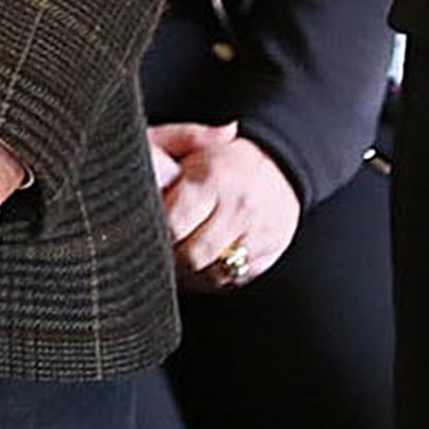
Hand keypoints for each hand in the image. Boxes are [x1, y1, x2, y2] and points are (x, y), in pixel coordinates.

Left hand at [148, 123, 300, 293]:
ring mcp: (257, 233)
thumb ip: (167, 153)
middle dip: (170, 258)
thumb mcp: (195, 148)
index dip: (154, 234)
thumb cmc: (227, 163)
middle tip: (157, 251)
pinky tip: (201, 267)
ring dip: (190, 274)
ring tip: (176, 261)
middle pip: (192, 255)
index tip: (145, 232)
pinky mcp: (269, 253)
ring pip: (213, 273)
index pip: (173, 224)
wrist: (283, 169)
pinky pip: (234, 280)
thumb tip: (153, 167)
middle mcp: (237, 207)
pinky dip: (213, 278)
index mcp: (212, 179)